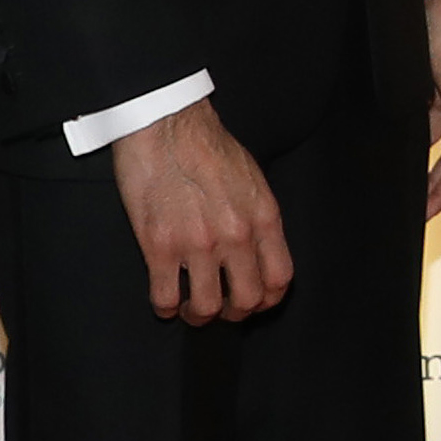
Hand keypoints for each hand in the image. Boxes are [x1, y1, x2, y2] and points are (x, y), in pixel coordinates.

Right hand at [114, 98, 293, 320]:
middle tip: (221, 308)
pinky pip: (166, 296)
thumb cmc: (208, 146)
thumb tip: (258, 251)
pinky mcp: (160, 245)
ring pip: (206, 307)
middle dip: (234, 313)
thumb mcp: (253, 180)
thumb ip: (258, 218)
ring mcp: (198, 243)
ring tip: (191, 310)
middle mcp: (236, 236)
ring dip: (199, 315)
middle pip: (247, 300)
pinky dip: (166, 307)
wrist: (166, 124)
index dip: (268, 299)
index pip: (279, 279)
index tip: (255, 302)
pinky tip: (165, 301)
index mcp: (264, 218)